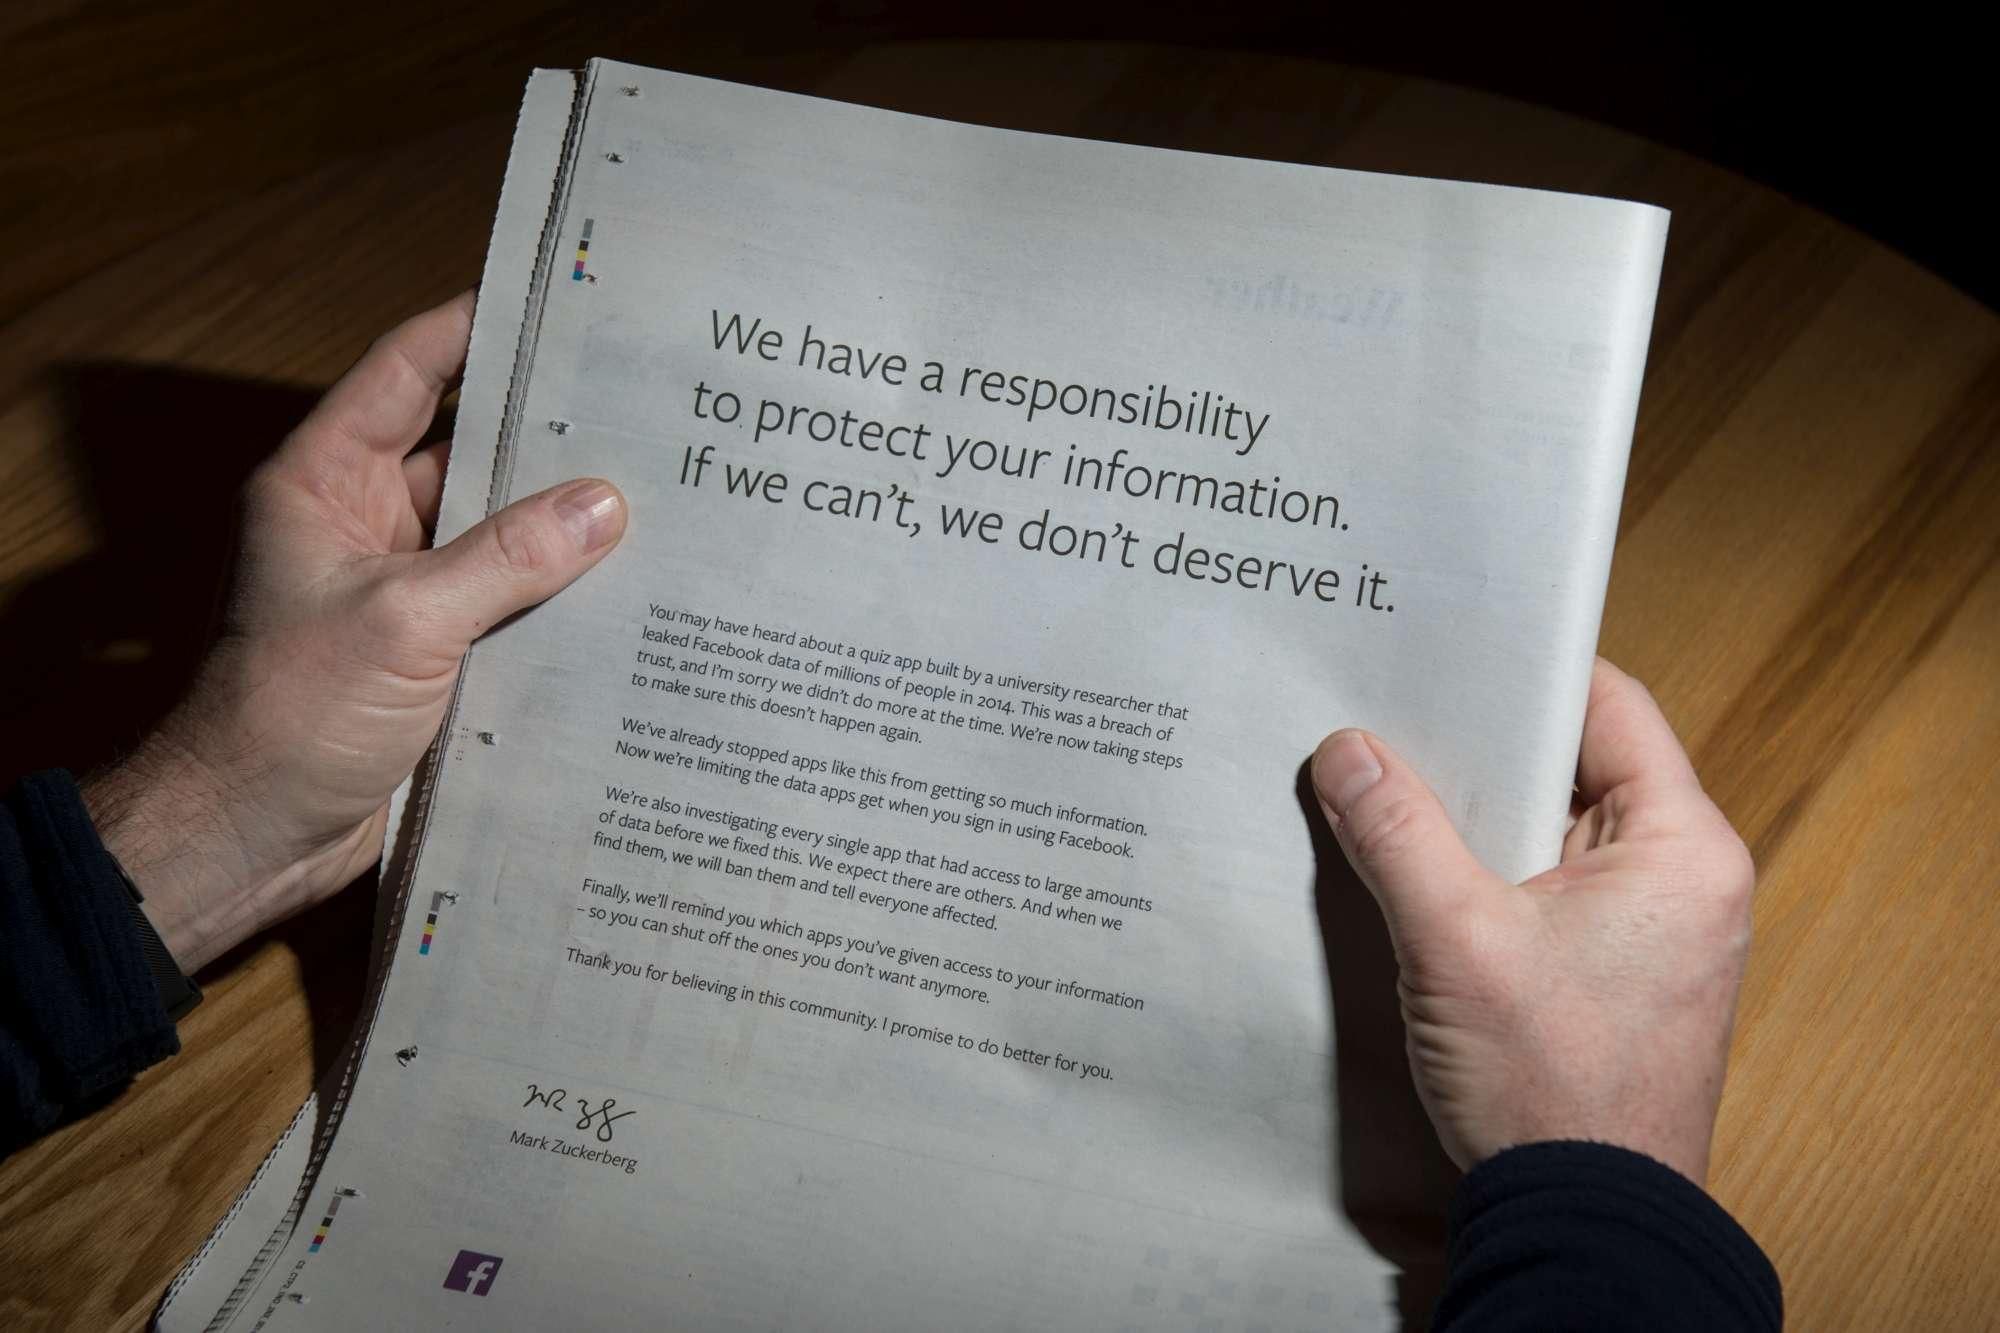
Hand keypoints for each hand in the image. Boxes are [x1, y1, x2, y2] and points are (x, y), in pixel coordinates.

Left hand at [82, 291, 626, 971]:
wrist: (256, 834)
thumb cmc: (293, 712)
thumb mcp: (404, 620)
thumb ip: (506, 558)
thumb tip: (606, 504)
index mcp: (326, 481)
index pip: (407, 372)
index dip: (473, 328)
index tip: (554, 300)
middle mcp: (367, 522)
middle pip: (470, 450)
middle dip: (549, 431)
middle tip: (642, 401)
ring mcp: (406, 588)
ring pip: (502, 532)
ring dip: (567, 522)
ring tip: (664, 488)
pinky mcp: (439, 652)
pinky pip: (513, 602)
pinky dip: (565, 595)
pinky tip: (638, 587)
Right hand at [1310, 657, 1753, 1184]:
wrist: (1586, 1227)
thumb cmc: (1552, 1089)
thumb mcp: (1456, 942)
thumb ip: (1398, 833)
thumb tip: (1345, 751)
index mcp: (1683, 847)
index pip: (1610, 706)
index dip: (1527, 669)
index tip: (1446, 646)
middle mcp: (1685, 879)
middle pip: (1578, 764)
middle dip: (1482, 745)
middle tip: (1390, 711)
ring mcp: (1653, 931)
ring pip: (1554, 830)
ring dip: (1477, 816)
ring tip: (1387, 781)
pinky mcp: (1616, 975)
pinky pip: (1547, 889)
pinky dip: (1486, 872)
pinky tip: (1414, 869)